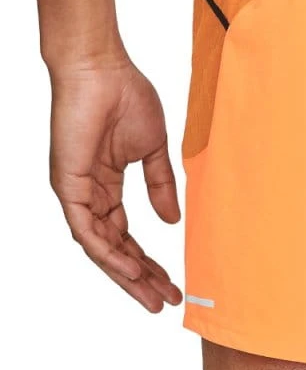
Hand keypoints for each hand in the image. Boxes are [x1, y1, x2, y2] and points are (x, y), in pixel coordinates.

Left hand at [49, 53, 182, 311]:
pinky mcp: (69, 186)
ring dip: (126, 274)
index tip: (173, 283)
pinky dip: (108, 253)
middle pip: (115, 250)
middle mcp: (88, 195)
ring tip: (153, 295)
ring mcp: (77, 193)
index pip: (127, 236)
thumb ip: (160, 186)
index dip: (149, 262)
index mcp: (106, 186)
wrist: (102, 68)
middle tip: (165, 301)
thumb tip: (171, 221)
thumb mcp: (153, 150)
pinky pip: (87, 230)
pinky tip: (131, 270)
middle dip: (141, 278)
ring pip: (100, 248)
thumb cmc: (125, 96)